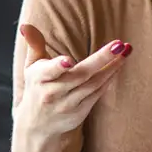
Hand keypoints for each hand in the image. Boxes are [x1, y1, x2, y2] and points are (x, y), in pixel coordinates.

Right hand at [15, 23, 129, 144]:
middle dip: (100, 59)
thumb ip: (34, 44)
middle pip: (79, 75)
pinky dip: (108, 80)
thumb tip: (26, 26)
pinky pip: (97, 93)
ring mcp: (67, 105)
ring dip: (111, 68)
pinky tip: (118, 66)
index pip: (48, 72)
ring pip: (93, 84)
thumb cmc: (36, 88)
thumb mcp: (30, 67)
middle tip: (118, 45)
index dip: (58, 66)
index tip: (69, 60)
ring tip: (125, 51)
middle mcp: (52, 93)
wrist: (36, 125)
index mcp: (38, 79)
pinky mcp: (79, 113)